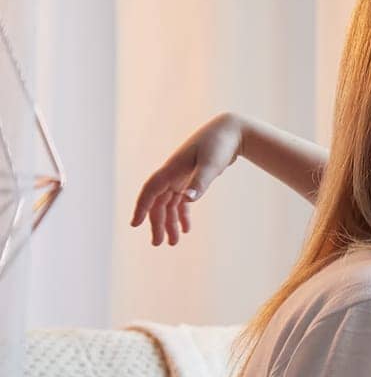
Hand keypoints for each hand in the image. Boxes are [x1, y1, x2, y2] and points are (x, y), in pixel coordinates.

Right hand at [129, 113, 244, 245]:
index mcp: (172, 170)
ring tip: (173, 243)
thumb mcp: (212, 164)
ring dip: (169, 223)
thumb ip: (200, 182)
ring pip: (169, 204)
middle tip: (158, 244)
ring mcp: (181, 177)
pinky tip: (186, 229)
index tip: (134, 224)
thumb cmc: (220, 145)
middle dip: (156, 223)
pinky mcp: (190, 179)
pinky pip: (181, 201)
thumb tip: (187, 200)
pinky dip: (182, 215)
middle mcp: (173, 174)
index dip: (141, 208)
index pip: (150, 191)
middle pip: (158, 202)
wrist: (231, 132)